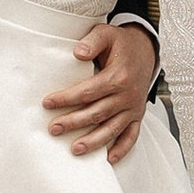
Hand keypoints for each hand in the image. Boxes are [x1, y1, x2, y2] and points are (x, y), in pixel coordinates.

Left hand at [44, 17, 157, 163]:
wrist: (146, 50)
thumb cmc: (121, 44)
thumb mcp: (107, 33)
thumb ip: (92, 41)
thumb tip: (77, 53)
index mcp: (118, 76)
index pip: (88, 91)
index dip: (67, 98)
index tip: (47, 103)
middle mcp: (127, 95)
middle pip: (97, 113)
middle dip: (73, 122)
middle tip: (53, 129)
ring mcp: (134, 107)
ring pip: (112, 128)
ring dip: (94, 141)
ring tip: (75, 149)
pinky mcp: (138, 115)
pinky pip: (132, 135)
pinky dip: (122, 149)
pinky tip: (109, 159)